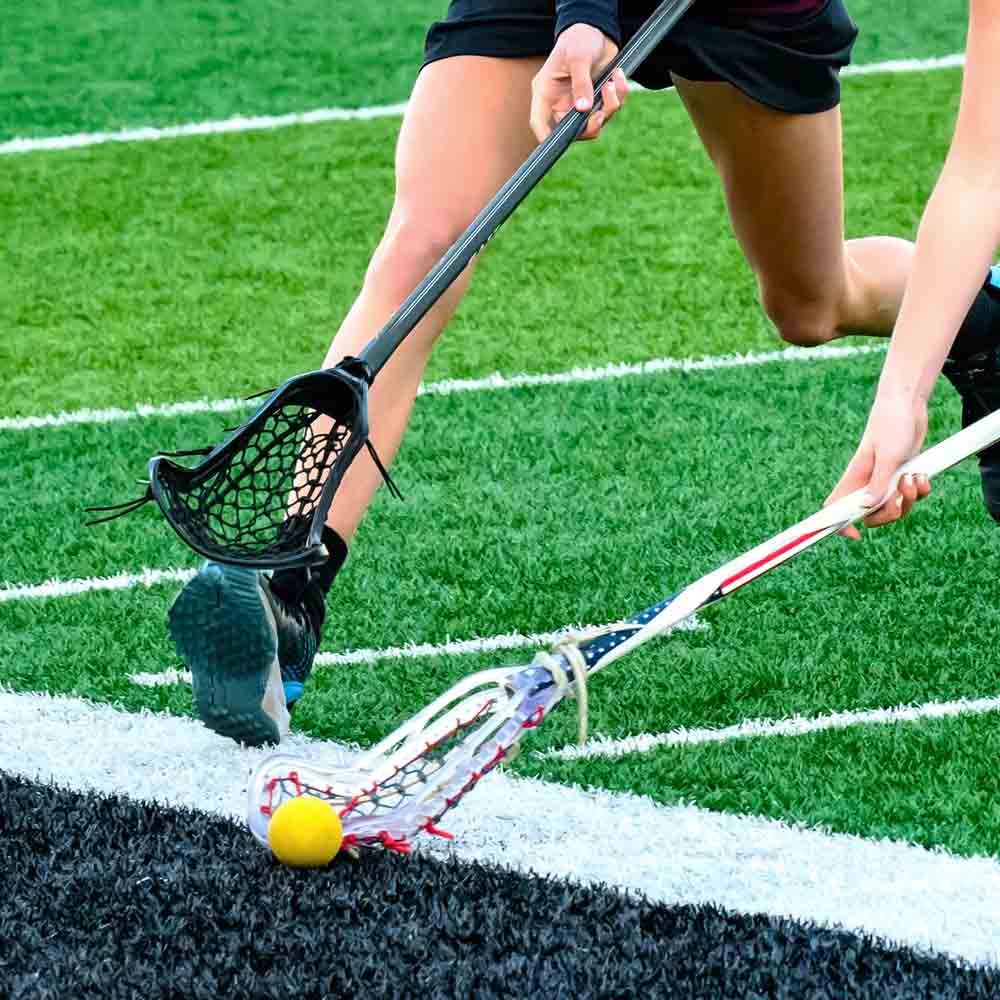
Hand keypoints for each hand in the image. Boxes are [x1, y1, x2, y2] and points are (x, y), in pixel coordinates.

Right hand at [530, 24, 627, 142]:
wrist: (597, 29)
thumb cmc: (579, 39)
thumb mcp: (578, 58)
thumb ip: (581, 84)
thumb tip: (584, 109)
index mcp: (546, 93)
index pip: (539, 122)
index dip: (546, 137)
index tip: (560, 142)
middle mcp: (560, 103)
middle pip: (570, 131)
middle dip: (590, 125)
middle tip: (602, 113)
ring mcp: (578, 104)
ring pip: (593, 123)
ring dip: (609, 107)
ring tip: (614, 83)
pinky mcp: (595, 101)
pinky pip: (608, 110)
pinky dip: (618, 97)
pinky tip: (618, 77)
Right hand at [825, 389, 931, 539]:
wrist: (908, 406)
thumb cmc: (891, 426)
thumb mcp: (886, 456)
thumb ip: (878, 483)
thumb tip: (866, 508)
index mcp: (854, 479)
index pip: (835, 507)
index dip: (838, 525)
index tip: (853, 535)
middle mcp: (867, 483)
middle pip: (870, 516)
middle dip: (889, 515)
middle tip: (898, 502)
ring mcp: (885, 480)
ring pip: (894, 508)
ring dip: (909, 500)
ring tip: (915, 478)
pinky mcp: (901, 476)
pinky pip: (910, 496)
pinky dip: (920, 490)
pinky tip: (922, 475)